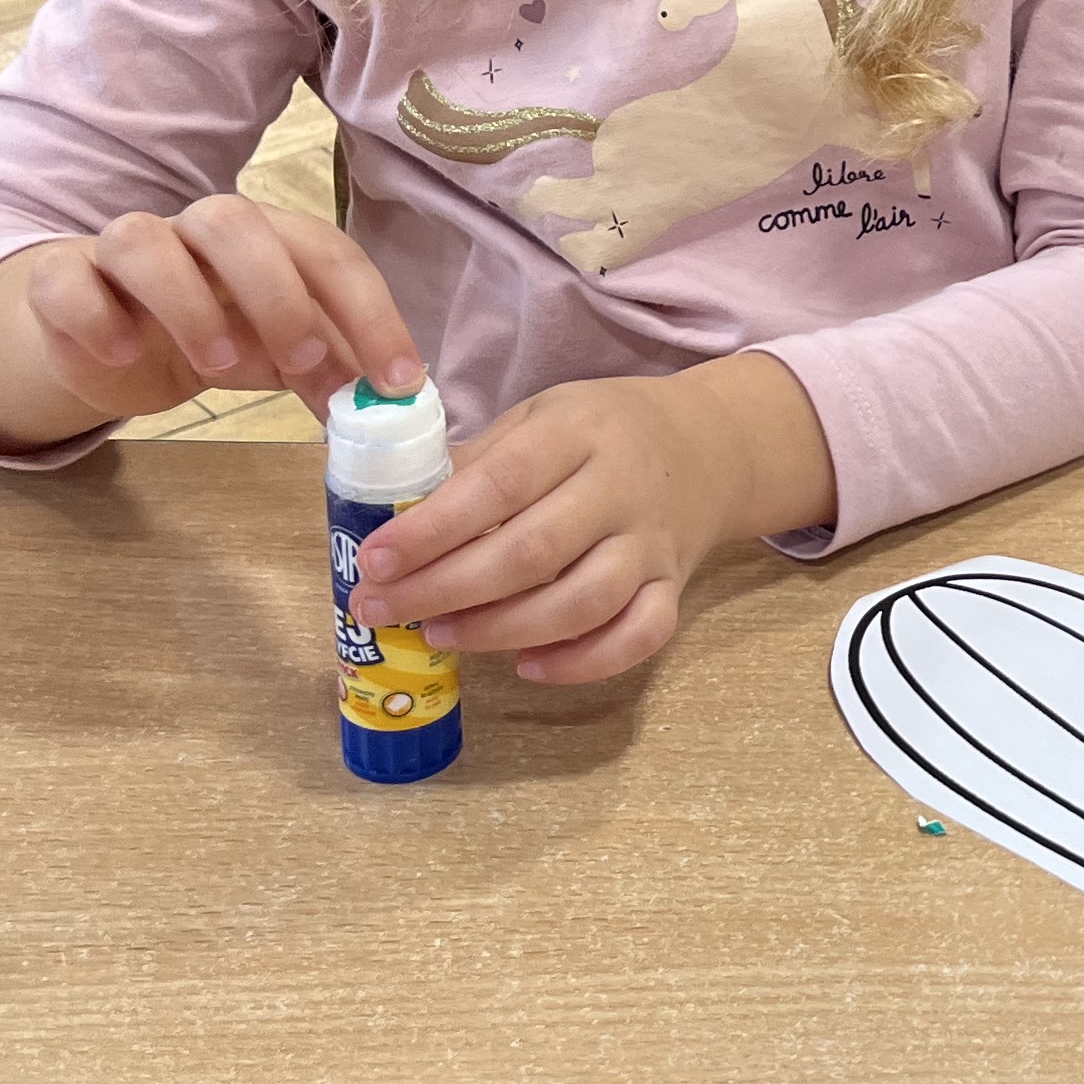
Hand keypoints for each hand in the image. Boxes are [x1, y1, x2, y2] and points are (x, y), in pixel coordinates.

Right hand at [0, 195, 422, 451]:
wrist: (106, 336)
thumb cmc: (214, 333)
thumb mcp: (282, 354)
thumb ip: (333, 370)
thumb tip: (400, 409)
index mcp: (266, 239)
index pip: (328, 253)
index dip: (371, 313)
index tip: (399, 383)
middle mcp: (195, 231)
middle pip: (232, 221)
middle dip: (277, 292)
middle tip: (305, 361)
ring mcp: (122, 251)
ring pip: (143, 240)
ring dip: (188, 301)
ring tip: (220, 365)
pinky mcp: (60, 283)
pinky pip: (65, 280)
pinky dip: (94, 315)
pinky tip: (123, 352)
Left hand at [346, 353, 833, 682]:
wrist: (710, 446)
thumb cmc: (602, 432)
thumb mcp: (540, 417)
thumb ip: (477, 463)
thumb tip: (395, 516)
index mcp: (579, 433)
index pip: (500, 484)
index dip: (433, 529)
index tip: (374, 559)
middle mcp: (622, 489)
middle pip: (534, 552)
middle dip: (446, 588)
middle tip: (381, 608)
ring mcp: (652, 544)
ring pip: (584, 603)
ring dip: (502, 629)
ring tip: (441, 634)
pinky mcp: (674, 587)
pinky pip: (639, 637)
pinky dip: (584, 662)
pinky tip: (528, 666)